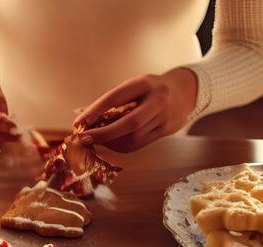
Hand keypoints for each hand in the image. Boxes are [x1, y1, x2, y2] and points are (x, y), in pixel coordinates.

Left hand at [74, 69, 197, 151]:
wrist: (184, 91)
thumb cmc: (149, 89)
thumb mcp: (133, 86)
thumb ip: (113, 101)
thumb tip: (82, 117)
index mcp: (144, 83)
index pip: (115, 98)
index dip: (94, 112)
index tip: (78, 123)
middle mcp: (158, 100)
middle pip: (129, 123)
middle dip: (103, 134)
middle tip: (84, 139)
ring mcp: (165, 117)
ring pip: (134, 137)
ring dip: (110, 142)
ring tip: (97, 140)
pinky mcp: (167, 130)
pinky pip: (139, 144)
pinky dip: (121, 146)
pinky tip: (111, 143)